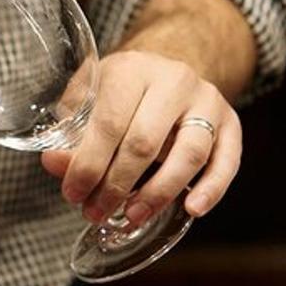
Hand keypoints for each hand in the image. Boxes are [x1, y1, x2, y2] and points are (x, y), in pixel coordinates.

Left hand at [41, 49, 241, 227]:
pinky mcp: (231, 121)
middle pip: (145, 142)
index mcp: (131, 69)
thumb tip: (54, 164)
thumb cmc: (120, 91)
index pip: (109, 123)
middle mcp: (174, 80)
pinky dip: (212, 188)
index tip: (74, 194)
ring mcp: (207, 100)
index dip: (89, 164)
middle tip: (96, 212)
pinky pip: (228, 159)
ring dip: (159, 193)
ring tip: (133, 216)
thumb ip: (70, 132)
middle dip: (117, 185)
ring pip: (190, 153)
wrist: (165, 71)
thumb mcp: (89, 101)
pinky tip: (192, 210)